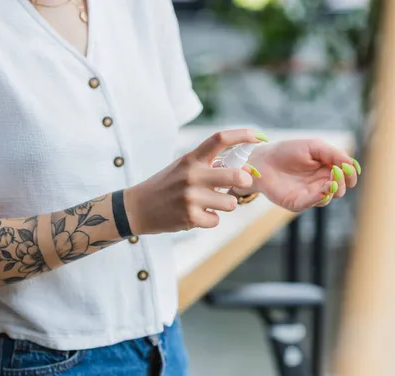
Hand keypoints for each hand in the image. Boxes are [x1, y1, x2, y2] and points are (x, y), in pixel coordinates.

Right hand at [125, 129, 263, 233]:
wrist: (137, 208)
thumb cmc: (165, 186)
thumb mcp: (183, 168)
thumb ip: (209, 166)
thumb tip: (245, 170)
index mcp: (191, 159)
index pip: (220, 139)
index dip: (243, 135)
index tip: (258, 136)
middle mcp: (192, 175)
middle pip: (236, 175)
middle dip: (245, 181)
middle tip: (241, 183)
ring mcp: (191, 197)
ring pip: (230, 203)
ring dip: (225, 205)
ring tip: (210, 203)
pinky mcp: (190, 217)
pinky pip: (216, 220)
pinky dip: (210, 220)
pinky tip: (196, 216)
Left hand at [246, 139, 360, 211]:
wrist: (263, 160)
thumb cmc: (287, 151)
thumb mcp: (314, 147)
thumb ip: (333, 154)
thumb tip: (351, 165)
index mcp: (326, 170)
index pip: (346, 176)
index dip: (351, 174)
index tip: (349, 169)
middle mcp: (320, 184)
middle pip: (340, 189)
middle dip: (343, 183)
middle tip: (337, 174)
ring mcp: (309, 194)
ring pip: (329, 198)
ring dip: (333, 190)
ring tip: (331, 181)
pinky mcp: (297, 202)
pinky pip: (311, 203)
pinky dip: (319, 198)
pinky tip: (324, 190)